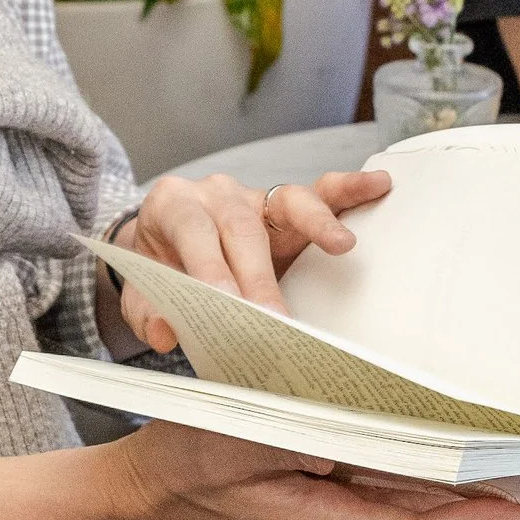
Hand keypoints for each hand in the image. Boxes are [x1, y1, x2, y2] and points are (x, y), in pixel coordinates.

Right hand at [100, 413, 519, 519]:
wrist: (142, 484)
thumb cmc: (184, 457)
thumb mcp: (235, 439)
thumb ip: (296, 442)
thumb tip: (351, 445)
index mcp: (316, 515)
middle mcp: (330, 516)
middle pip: (423, 517)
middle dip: (482, 502)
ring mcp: (324, 504)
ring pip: (408, 502)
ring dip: (460, 488)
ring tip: (514, 468)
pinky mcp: (315, 486)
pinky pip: (380, 486)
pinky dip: (421, 474)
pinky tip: (447, 455)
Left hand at [107, 169, 390, 354]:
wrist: (164, 245)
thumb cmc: (160, 266)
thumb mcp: (141, 291)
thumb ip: (147, 311)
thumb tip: (166, 332)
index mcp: (174, 206)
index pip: (194, 232)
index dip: (212, 268)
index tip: (229, 306)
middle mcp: (217, 193)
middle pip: (243, 228)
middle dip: (261, 276)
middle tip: (277, 320)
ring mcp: (257, 197)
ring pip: (288, 200)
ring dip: (317, 223)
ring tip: (344, 245)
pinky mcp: (288, 208)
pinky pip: (320, 193)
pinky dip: (349, 190)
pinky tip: (378, 187)